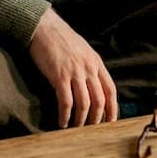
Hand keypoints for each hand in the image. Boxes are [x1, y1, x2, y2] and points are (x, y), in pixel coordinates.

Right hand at [28, 8, 116, 127]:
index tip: (110, 122)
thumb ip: (90, 67)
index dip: (112, 108)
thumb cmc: (61, 39)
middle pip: (99, 100)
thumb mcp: (83, 50)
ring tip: (76, 129)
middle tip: (91, 130)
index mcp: (96, 62)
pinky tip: (62, 122)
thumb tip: (93, 87)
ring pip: (84, 103)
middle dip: (97, 119)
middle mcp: (89, 68)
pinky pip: (66, 101)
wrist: (44, 27)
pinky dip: (65, 115)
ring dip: (81, 120)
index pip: (111, 90)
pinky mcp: (59, 76)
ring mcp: (75, 72)